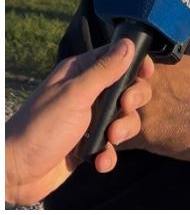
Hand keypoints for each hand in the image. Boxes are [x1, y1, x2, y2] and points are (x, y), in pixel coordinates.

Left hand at [4, 39, 153, 205]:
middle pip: (129, 89)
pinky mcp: (89, 143)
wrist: (16, 173)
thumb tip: (128, 43)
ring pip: (125, 118)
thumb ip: (104, 70)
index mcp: (80, 74)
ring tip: (110, 139)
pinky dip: (109, 154)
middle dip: (132, 101)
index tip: (145, 75)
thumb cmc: (39, 128)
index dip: (136, 65)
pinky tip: (99, 160)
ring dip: (123, 130)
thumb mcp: (74, 95)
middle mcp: (87, 93)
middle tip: (124, 108)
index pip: (118, 58)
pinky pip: (113, 145)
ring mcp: (89, 119)